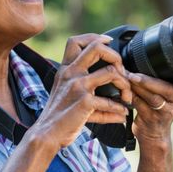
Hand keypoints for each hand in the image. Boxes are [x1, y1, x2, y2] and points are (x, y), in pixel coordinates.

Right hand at [29, 34, 132, 150]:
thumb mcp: (66, 93)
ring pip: (111, 72)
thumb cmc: (59, 115)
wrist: (47, 133)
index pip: (76, 41)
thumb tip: (111, 91)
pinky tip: (121, 114)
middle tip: (122, 73)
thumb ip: (86, 86)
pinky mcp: (84, 101)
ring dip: (125, 84)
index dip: (95, 38)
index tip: (109, 42)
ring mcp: (77, 86)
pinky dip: (118, 108)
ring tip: (126, 97)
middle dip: (116, 57)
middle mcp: (70, 73)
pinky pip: (110, 100)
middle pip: (96, 47)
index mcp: (65, 69)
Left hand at [128, 73, 172, 144]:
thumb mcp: (167, 92)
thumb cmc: (159, 105)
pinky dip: (131, 95)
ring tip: (126, 78)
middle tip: (134, 75)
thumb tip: (142, 53)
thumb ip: (163, 77)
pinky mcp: (151, 119)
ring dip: (137, 87)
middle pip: (166, 90)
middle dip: (149, 81)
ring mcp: (164, 112)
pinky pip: (140, 105)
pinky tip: (123, 88)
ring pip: (152, 98)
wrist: (154, 134)